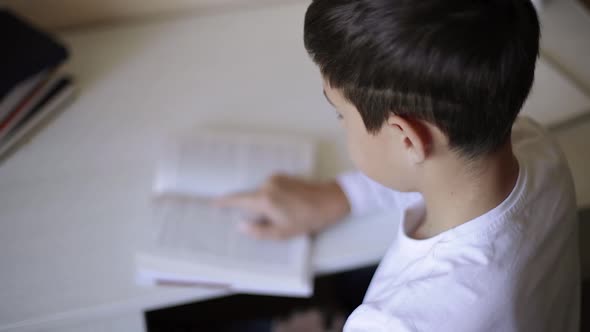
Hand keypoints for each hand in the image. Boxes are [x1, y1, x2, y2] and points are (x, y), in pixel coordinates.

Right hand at [214, 175, 349, 239]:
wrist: (330, 200)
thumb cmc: (307, 219)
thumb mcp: (282, 233)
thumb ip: (258, 231)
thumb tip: (241, 226)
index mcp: (264, 199)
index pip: (238, 200)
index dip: (225, 202)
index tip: (213, 203)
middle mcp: (267, 184)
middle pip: (251, 198)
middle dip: (254, 211)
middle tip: (267, 222)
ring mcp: (276, 178)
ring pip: (262, 194)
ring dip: (266, 205)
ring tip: (284, 216)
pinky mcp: (284, 176)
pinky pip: (271, 189)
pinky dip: (273, 198)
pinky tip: (287, 207)